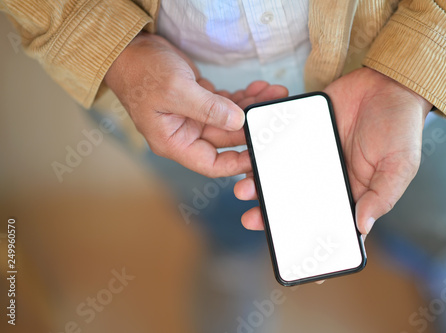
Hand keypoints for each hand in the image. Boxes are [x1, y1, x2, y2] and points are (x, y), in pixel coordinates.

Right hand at [104, 32, 286, 177]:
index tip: (261, 153)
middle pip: (227, 138)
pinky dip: (243, 97)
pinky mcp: (201, 102)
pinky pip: (228, 104)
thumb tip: (238, 121)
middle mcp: (186, 133)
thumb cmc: (141, 72)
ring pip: (231, 119)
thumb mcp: (175, 90)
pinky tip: (259, 88)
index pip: (211, 164)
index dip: (237, 162)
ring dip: (252, 107)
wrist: (131, 50)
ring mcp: (194, 118)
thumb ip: (208, 109)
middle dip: (252, 125)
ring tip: (274, 95)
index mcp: (174, 142)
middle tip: (275, 114)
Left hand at [234, 67, 431, 233]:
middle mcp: (327, 177)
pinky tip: (249, 160)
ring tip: (244, 190)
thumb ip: (382, 196)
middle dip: (272, 214)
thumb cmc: (400, 127)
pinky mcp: (301, 132)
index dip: (313, 242)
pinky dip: (263, 153)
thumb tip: (362, 226)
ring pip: (281, 176)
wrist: (387, 82)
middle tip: (251, 219)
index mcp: (351, 191)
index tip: (293, 259)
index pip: (329, 223)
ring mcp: (311, 155)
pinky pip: (278, 145)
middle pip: (296, 202)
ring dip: (261, 184)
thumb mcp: (400, 165)